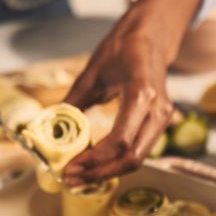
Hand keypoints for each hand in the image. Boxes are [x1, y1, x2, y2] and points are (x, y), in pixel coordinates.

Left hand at [63, 10, 172, 183]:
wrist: (151, 37)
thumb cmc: (123, 48)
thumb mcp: (93, 71)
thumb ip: (74, 101)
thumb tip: (52, 126)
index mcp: (141, 93)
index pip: (120, 141)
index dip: (94, 160)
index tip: (70, 167)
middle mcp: (157, 110)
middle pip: (132, 158)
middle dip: (100, 173)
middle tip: (71, 179)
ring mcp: (163, 118)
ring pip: (138, 159)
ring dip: (108, 171)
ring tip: (80, 175)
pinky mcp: (161, 123)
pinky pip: (140, 150)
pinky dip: (117, 161)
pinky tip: (96, 164)